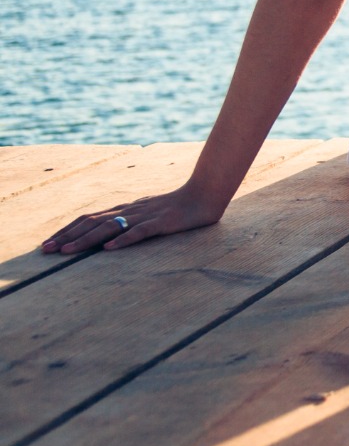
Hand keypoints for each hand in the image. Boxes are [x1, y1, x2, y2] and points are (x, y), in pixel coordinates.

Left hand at [41, 184, 228, 255]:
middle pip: (92, 223)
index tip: (47, 244)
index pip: (88, 218)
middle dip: (66, 237)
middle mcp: (129, 210)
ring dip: (85, 240)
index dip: (66, 230)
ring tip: (66, 252)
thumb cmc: (178, 206)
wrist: (205, 193)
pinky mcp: (162, 223)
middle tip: (45, 250)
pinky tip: (109, 249)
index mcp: (125, 209)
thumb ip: (130, 221)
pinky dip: (122, 240)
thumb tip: (108, 234)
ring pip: (109, 227)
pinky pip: (139, 232)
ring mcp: (145, 216)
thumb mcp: (148, 213)